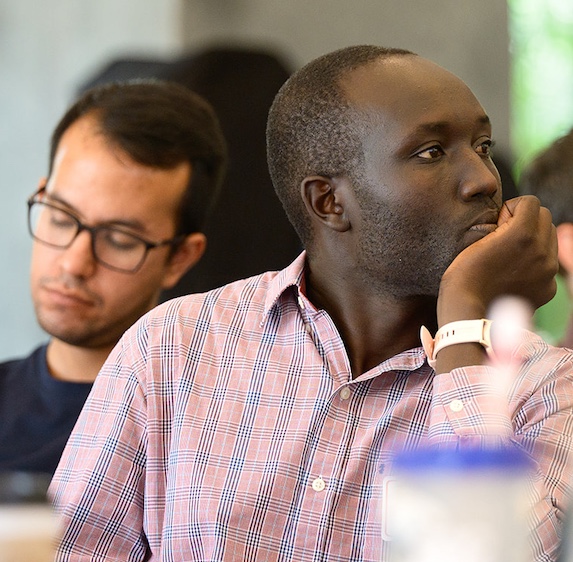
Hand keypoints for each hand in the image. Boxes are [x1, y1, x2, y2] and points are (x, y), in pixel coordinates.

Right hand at [437, 195, 557, 325]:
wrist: (467, 312)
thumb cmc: (465, 274)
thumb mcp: (478, 238)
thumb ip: (505, 224)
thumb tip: (515, 218)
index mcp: (523, 234)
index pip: (531, 202)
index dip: (511, 208)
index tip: (498, 224)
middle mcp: (542, 251)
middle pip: (545, 218)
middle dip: (526, 221)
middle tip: (504, 237)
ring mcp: (548, 272)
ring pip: (550, 240)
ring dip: (533, 241)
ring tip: (509, 256)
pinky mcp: (548, 289)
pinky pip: (547, 265)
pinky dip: (534, 265)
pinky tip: (513, 275)